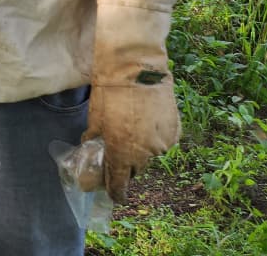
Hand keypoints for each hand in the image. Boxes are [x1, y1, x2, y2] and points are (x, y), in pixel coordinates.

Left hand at [82, 75, 179, 202]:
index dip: (116, 191)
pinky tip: (148, 122)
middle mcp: (145, 154)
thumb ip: (95, 138)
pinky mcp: (176, 131)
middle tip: (119, 150)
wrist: (136, 71)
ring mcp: (163, 144)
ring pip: (150, 155)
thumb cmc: (110, 94)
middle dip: (127, 164)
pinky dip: (155, 137)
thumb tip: (91, 145)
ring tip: (134, 128)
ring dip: (142, 149)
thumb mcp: (95, 119)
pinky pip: (163, 142)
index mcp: (121, 153)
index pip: (119, 183)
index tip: (115, 196)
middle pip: (135, 168)